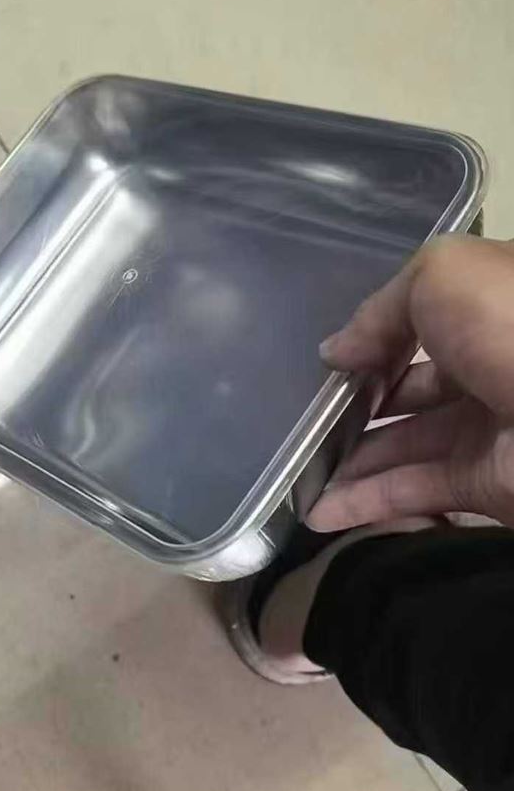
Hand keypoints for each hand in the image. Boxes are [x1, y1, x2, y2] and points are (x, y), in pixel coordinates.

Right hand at [307, 236, 513, 531]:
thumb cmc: (511, 327)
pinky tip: (317, 512)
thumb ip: (380, 310)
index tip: (331, 362)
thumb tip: (336, 353)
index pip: (424, 319)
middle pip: (411, 387)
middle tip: (305, 420)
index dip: (375, 337)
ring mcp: (489, 430)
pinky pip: (415, 492)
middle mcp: (491, 365)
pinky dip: (365, 503)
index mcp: (490, 307)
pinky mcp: (485, 486)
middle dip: (357, 403)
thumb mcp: (440, 278)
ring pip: (406, 445)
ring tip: (297, 472)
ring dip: (350, 461)